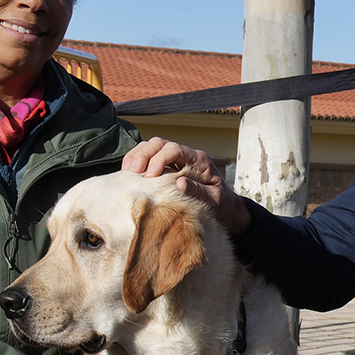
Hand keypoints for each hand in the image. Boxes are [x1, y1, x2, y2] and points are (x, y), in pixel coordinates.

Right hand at [123, 138, 246, 233]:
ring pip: (151, 148)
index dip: (160, 158)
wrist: (227, 210)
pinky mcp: (166, 170)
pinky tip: (128, 174)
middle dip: (144, 155)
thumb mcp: (215, 200)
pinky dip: (136, 164)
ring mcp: (175, 161)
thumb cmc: (223, 205)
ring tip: (127, 173)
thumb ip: (198, 191)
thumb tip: (179, 182)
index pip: (175, 149)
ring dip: (136, 157)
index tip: (150, 175)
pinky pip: (148, 159)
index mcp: (199, 160)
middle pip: (159, 144)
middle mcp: (185, 157)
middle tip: (133, 172)